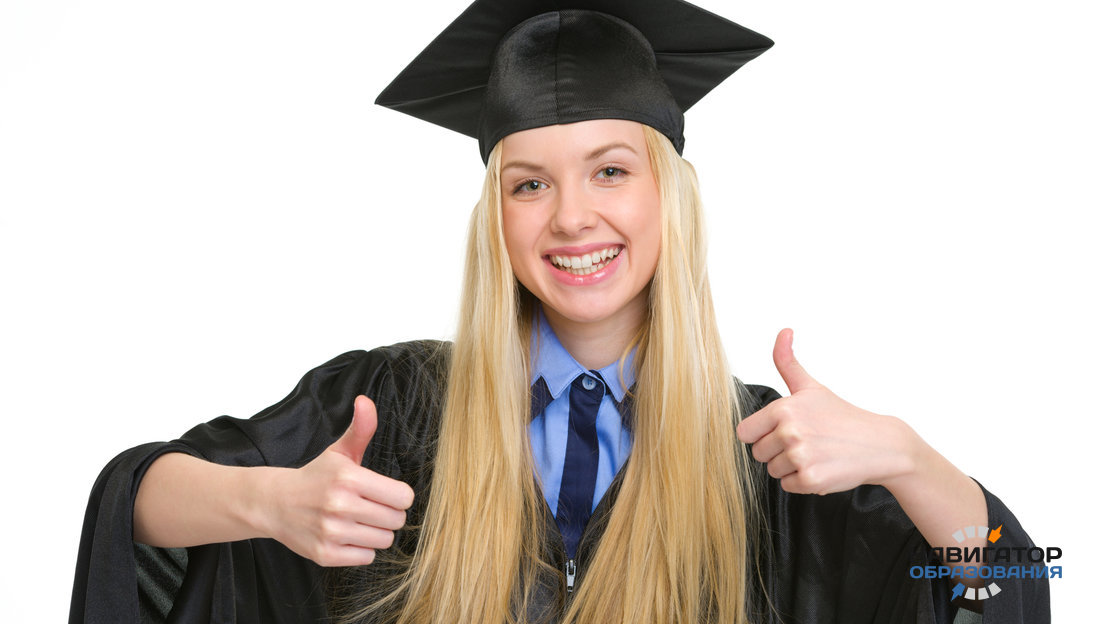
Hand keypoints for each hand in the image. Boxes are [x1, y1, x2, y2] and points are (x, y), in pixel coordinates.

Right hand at [261, 395, 414, 565]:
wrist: (274, 503)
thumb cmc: (315, 477)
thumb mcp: (339, 451)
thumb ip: (361, 429)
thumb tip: (366, 401)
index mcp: (349, 478)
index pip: (403, 497)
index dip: (398, 495)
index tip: (384, 493)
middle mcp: (340, 505)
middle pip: (396, 520)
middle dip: (389, 514)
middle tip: (370, 507)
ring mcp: (331, 532)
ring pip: (384, 540)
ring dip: (376, 532)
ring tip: (358, 521)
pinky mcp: (325, 554)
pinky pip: (366, 557)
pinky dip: (361, 549)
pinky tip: (347, 535)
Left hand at [736, 329, 920, 494]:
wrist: (880, 444)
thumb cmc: (841, 416)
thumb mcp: (811, 387)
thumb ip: (788, 362)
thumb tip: (783, 331)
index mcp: (783, 408)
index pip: (745, 433)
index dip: (762, 434)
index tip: (782, 431)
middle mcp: (790, 431)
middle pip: (758, 454)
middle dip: (777, 452)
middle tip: (807, 442)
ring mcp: (800, 456)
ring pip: (773, 471)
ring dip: (791, 467)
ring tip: (817, 454)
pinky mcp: (811, 479)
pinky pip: (788, 486)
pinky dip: (803, 482)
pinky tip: (823, 467)